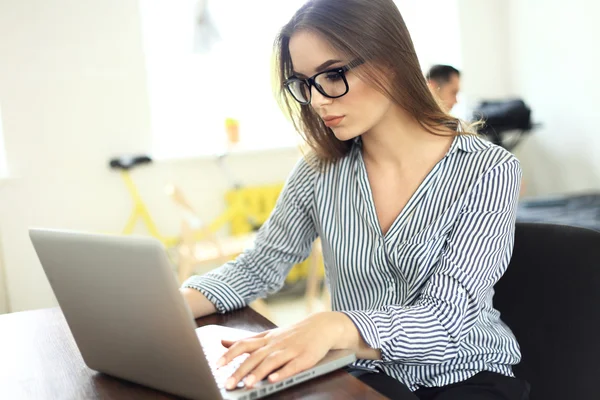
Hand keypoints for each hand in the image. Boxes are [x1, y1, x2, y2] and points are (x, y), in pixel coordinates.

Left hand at [217, 312, 345, 389]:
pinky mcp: (305, 358)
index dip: (230, 354)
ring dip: (259, 373)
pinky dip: (283, 373)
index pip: (244, 344)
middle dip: (240, 370)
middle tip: (228, 384)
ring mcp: (290, 350)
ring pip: (272, 361)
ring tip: (248, 384)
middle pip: (255, 356)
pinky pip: (292, 366)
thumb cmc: (293, 333)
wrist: (323, 325)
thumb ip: (246, 340)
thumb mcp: (268, 334)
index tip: (216, 365)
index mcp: (266, 339)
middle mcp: (275, 344)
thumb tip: (223, 342)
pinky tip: (274, 380)